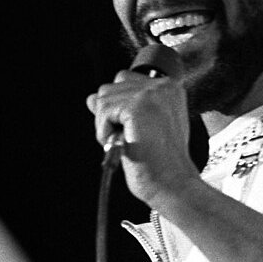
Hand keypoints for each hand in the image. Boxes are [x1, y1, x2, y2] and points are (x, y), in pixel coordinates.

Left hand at [86, 69, 197, 205]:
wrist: (171, 182)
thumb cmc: (159, 161)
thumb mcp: (139, 126)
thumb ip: (120, 107)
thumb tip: (91, 98)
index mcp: (169, 87)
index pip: (124, 80)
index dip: (118, 108)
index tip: (131, 129)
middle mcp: (163, 85)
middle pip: (110, 88)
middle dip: (109, 116)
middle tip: (128, 138)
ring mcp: (151, 93)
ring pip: (103, 99)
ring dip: (106, 125)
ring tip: (127, 142)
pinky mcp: (138, 106)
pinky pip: (103, 112)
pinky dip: (105, 132)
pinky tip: (124, 144)